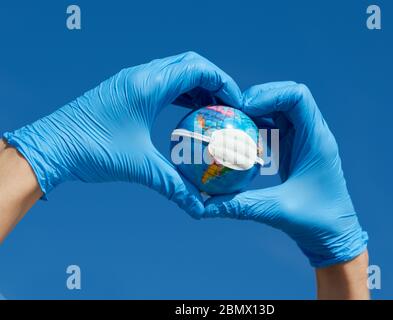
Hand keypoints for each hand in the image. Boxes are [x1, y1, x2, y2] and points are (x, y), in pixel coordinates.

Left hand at [3, 51, 241, 217]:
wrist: (50, 146)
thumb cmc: (91, 150)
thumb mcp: (139, 166)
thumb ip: (174, 186)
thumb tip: (200, 207)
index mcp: (147, 85)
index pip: (198, 69)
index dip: (224, 82)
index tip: (237, 103)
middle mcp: (140, 75)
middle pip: (190, 63)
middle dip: (214, 80)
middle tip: (228, 105)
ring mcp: (130, 80)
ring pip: (174, 70)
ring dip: (197, 84)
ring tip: (212, 108)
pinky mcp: (124, 88)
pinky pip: (160, 81)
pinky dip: (179, 90)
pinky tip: (185, 110)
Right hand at [204, 82, 367, 266]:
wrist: (335, 236)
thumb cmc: (317, 222)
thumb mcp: (277, 211)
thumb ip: (240, 205)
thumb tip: (204, 206)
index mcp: (316, 140)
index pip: (298, 96)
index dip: (270, 93)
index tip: (245, 108)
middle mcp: (311, 134)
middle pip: (286, 96)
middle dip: (258, 97)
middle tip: (232, 111)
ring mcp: (303, 140)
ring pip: (279, 110)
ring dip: (255, 111)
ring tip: (230, 120)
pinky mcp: (294, 150)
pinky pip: (274, 128)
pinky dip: (256, 127)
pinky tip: (238, 138)